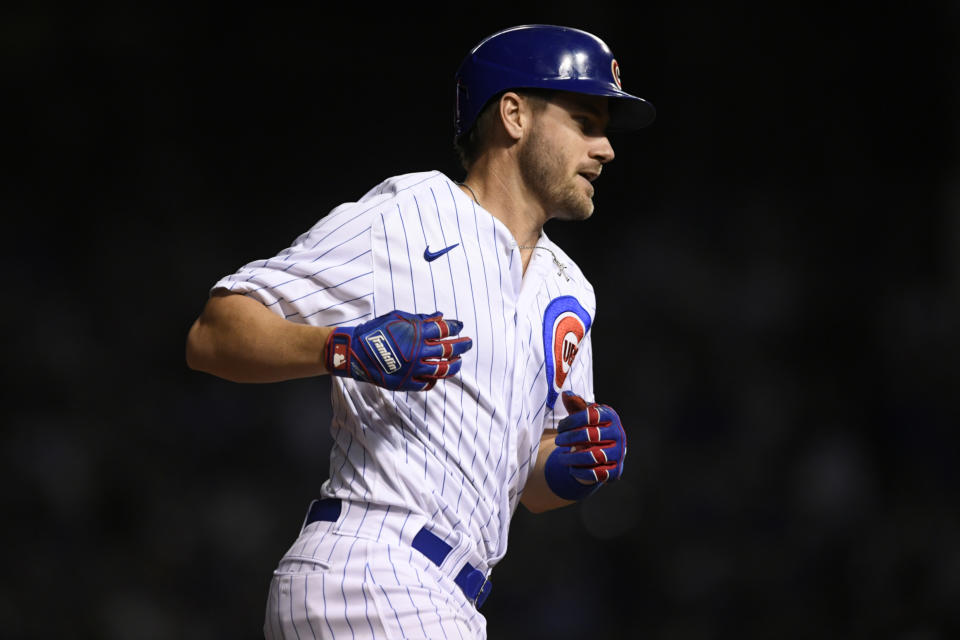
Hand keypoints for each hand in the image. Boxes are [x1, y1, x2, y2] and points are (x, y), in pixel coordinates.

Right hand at [326, 310, 471, 390]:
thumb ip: (420, 318)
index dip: (455, 326)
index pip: (444, 329)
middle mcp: (418, 352)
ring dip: (455, 365)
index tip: (460, 326)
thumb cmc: (375, 331)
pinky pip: (427, 384)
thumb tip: (440, 316)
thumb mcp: (397, 317)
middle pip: (449, 349)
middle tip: (469, 343)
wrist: (354, 352)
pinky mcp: (406, 383)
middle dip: (462, 345)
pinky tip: (438, 376)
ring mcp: (414, 369)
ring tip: (460, 362)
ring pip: (443, 369)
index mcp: (417, 333)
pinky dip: (434, 380)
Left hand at [544, 391, 626, 499]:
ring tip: (560, 457)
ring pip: (594, 456)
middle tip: (557, 441)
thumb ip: (574, 403)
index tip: (559, 427)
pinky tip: (571, 469)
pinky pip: (598, 474)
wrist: (604, 449)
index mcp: (610, 416)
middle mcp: (618, 433)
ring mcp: (619, 453)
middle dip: (570, 439)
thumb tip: (566, 394)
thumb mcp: (582, 414)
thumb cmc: (590, 427)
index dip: (571, 421)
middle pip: (591, 435)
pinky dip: (581, 472)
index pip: (590, 416)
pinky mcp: (616, 470)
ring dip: (572, 457)